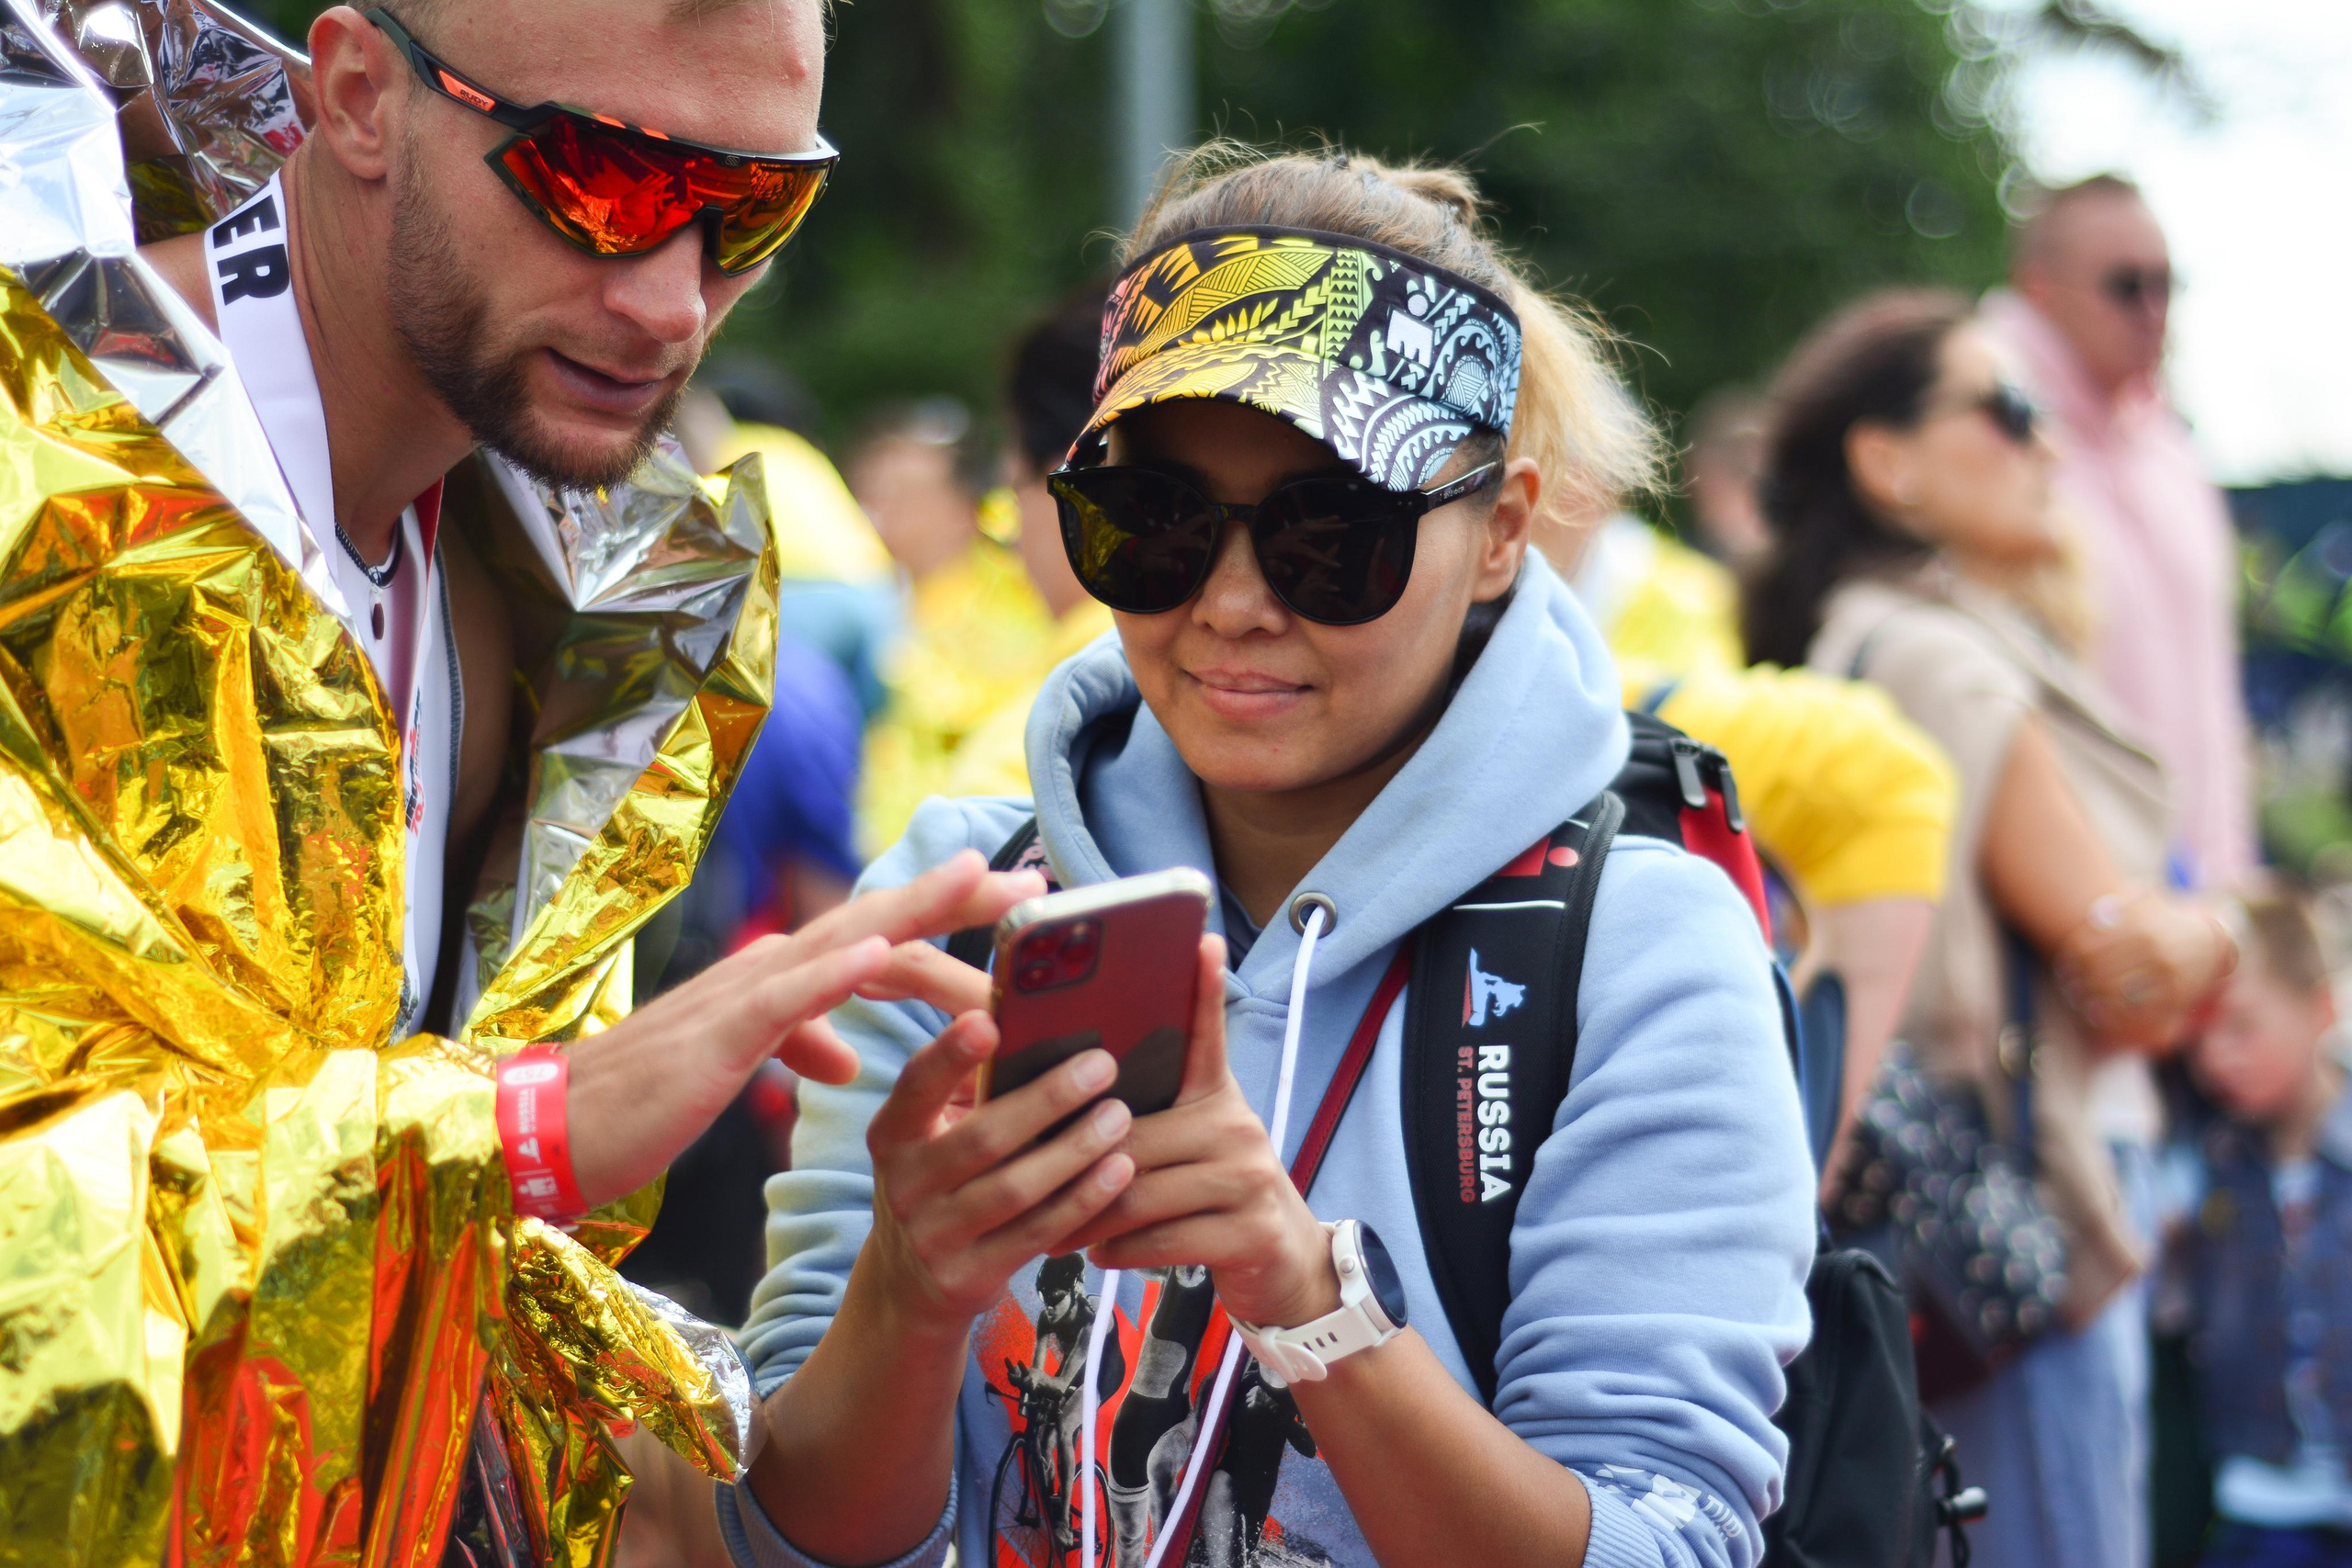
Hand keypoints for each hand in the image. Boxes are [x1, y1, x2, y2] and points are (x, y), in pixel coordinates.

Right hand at [565, 851, 1042, 1207]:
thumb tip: (851, 1055)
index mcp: (776, 983)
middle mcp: (764, 972)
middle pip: (875, 923)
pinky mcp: (714, 1038)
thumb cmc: (641, 1104)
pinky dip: (834, 971)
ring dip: (913, 909)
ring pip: (841, 940)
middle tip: (1031, 883)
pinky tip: (880, 951)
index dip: (945, 921)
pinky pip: (783, 998)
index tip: (1015, 911)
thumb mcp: (740, 1071)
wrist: (551, 1132)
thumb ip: (797, 1047)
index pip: (877, 940)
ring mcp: (738, 997)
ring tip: (976, 883)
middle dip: (954, 899)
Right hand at [857, 1007, 1137, 1340]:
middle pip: (983, 1137)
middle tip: (1102, 1065)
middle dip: (1048, 1098)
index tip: (989, 1021)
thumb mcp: (932, 1138)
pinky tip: (1118, 1170)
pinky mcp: (969, 1276)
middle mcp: (903, 1185)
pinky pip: (1036, 1233)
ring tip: (1119, 1116)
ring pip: (1015, 1189)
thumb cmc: (942, 1185)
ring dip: (1075, 1150)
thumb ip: (969, 1091)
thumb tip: (1037, 1024)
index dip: (950, 1054)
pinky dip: (1082, 1199)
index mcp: (893, 1134)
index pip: (916, 1086)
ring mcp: (934, 1236)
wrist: (911, 1287)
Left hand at [1063, 936, 1339, 1330]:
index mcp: (1218, 1097)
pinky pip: (1162, 1238)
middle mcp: (1237, 1127)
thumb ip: (1148, 1120)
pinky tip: (1098, 1253)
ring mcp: (1248, 1179)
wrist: (1285, 1263)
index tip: (1199, 941)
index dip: (1205, 989)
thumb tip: (1071, 1103)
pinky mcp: (1249, 1231)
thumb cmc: (1215, 1196)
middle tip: (1025, 1183)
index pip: (1209, 1035)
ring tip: (1053, 1232)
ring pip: (1142, 1192)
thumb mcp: (1192, 1145)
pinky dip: (1120, 1249)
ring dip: (1087, 1217)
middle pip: (1135, 1136)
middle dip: (1075, 1165)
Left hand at [2056, 889, 2235, 1048]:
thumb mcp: (2145, 902)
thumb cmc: (2164, 920)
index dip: (2070, 958)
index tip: (2062, 963)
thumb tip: (2095, 915)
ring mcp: (2168, 976)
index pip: (2089, 947)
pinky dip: (2115, 1015)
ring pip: (2116, 994)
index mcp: (2142, 927)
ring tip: (2079, 999)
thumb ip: (2119, 905)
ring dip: (2092, 999)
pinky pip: (2139, 1012)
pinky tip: (2099, 1013)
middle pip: (2099, 972)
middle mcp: (2156, 951)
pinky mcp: (2178, 997)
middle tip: (2067, 984)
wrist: (2210, 942)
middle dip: (2078, 980)